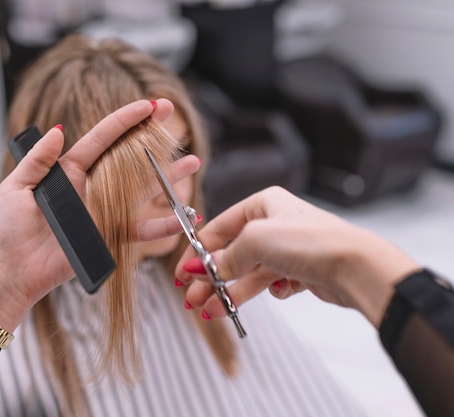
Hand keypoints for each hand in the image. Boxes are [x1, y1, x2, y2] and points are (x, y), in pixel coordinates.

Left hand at [0, 99, 200, 330]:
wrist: (12, 272)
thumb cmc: (7, 231)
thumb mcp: (15, 188)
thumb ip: (37, 160)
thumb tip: (56, 130)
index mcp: (68, 171)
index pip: (101, 139)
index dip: (124, 121)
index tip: (147, 105)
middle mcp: (91, 188)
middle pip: (128, 157)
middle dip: (150, 136)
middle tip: (171, 114)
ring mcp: (102, 212)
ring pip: (142, 189)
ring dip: (167, 176)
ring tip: (192, 161)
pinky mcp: (108, 238)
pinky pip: (139, 230)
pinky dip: (162, 225)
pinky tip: (183, 216)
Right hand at [175, 186, 418, 326]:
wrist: (355, 266)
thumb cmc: (312, 241)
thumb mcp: (256, 241)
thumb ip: (225, 256)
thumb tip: (202, 268)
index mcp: (262, 205)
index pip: (219, 228)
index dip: (198, 252)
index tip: (183, 272)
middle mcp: (273, 224)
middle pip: (231, 253)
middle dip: (210, 278)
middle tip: (191, 297)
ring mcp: (286, 248)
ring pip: (247, 273)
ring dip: (228, 291)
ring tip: (210, 311)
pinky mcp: (298, 270)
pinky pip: (269, 283)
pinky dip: (264, 292)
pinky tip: (274, 292)